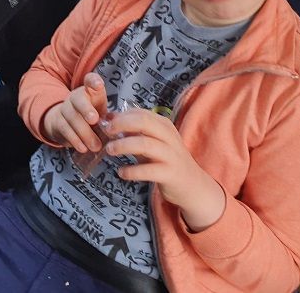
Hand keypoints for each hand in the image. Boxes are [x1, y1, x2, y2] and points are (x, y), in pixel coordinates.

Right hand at [41, 72, 107, 152]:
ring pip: (72, 118)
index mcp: (89, 91)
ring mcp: (64, 109)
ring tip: (96, 145)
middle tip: (95, 120)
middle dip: (86, 109)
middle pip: (78, 100)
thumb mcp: (100, 111)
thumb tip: (120, 127)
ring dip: (85, 133)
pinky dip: (75, 140)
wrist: (64, 122)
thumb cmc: (89, 115)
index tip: (98, 85)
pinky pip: (65, 130)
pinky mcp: (57, 122)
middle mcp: (75, 97)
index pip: (90, 80)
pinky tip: (83, 148)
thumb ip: (110, 117)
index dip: (93, 81)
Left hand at [104, 109, 224, 231]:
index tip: (107, 121)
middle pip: (144, 123)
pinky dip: (132, 171)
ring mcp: (171, 155)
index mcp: (164, 126)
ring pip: (145, 144)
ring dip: (124, 145)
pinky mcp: (170, 174)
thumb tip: (110, 119)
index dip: (121, 115)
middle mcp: (169, 137)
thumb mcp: (152, 142)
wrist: (192, 185)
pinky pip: (148, 170)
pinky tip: (121, 172)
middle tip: (106, 131)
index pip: (141, 113)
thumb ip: (134, 132)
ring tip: (109, 150)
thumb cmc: (166, 160)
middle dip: (122, 124)